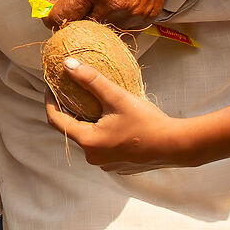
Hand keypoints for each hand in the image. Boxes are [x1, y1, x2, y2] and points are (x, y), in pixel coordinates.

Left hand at [46, 62, 196, 171]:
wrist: (178, 146)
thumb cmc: (147, 122)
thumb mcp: (117, 97)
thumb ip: (91, 79)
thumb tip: (67, 63)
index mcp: (88, 142)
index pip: (55, 120)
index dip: (50, 101)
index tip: (51, 85)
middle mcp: (94, 157)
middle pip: (71, 130)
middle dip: (68, 110)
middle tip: (71, 91)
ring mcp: (107, 164)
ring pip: (87, 138)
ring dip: (86, 121)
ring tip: (90, 102)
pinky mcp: (119, 165)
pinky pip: (101, 146)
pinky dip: (100, 131)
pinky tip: (109, 118)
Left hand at [51, 0, 229, 29]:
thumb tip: (52, 4)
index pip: (63, 17)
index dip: (52, 18)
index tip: (50, 16)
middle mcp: (112, 4)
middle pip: (82, 28)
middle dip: (75, 21)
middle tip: (74, 10)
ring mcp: (132, 13)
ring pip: (104, 30)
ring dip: (97, 21)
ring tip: (98, 3)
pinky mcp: (147, 17)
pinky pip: (124, 28)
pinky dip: (116, 20)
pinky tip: (116, 3)